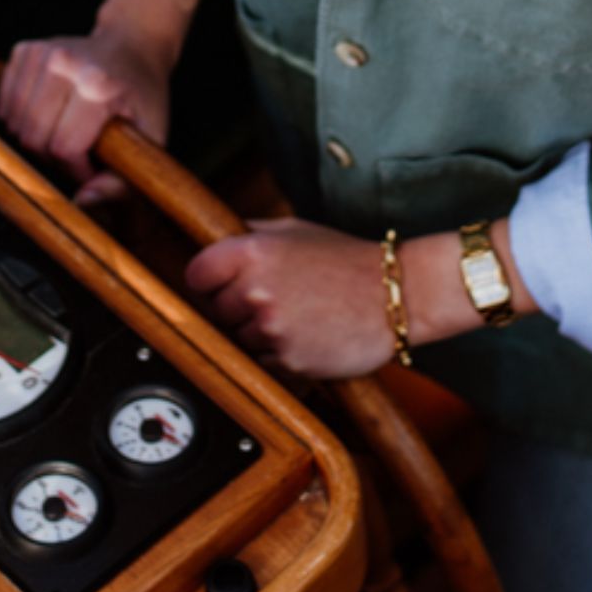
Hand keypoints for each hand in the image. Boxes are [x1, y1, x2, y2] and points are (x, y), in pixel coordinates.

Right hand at [0, 29, 170, 207]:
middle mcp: (65, 63)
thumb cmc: (142, 93)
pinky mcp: (25, 49)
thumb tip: (84, 203)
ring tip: (66, 130)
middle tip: (81, 149)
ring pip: (14, 123)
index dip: (78, 169)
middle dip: (55, 156)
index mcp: (97, 84)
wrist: (133, 45)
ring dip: (37, 137)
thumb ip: (120, 180)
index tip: (96, 164)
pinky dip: (21, 117)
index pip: (62, 148)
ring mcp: (42, 52)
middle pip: (33, 137)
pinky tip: (48, 113)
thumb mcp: (150, 137)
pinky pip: (6, 103)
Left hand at [185, 217, 393, 378]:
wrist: (394, 295)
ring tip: (295, 314)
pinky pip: (264, 361)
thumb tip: (216, 238)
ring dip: (258, 332)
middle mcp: (257, 289)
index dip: (207, 279)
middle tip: (272, 297)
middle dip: (235, 306)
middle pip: (216, 309)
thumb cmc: (346, 260)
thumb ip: (251, 234)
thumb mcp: (295, 230)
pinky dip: (278, 353)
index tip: (218, 283)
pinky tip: (305, 334)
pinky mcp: (288, 360)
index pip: (196, 274)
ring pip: (239, 338)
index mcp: (254, 251)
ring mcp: (272, 328)